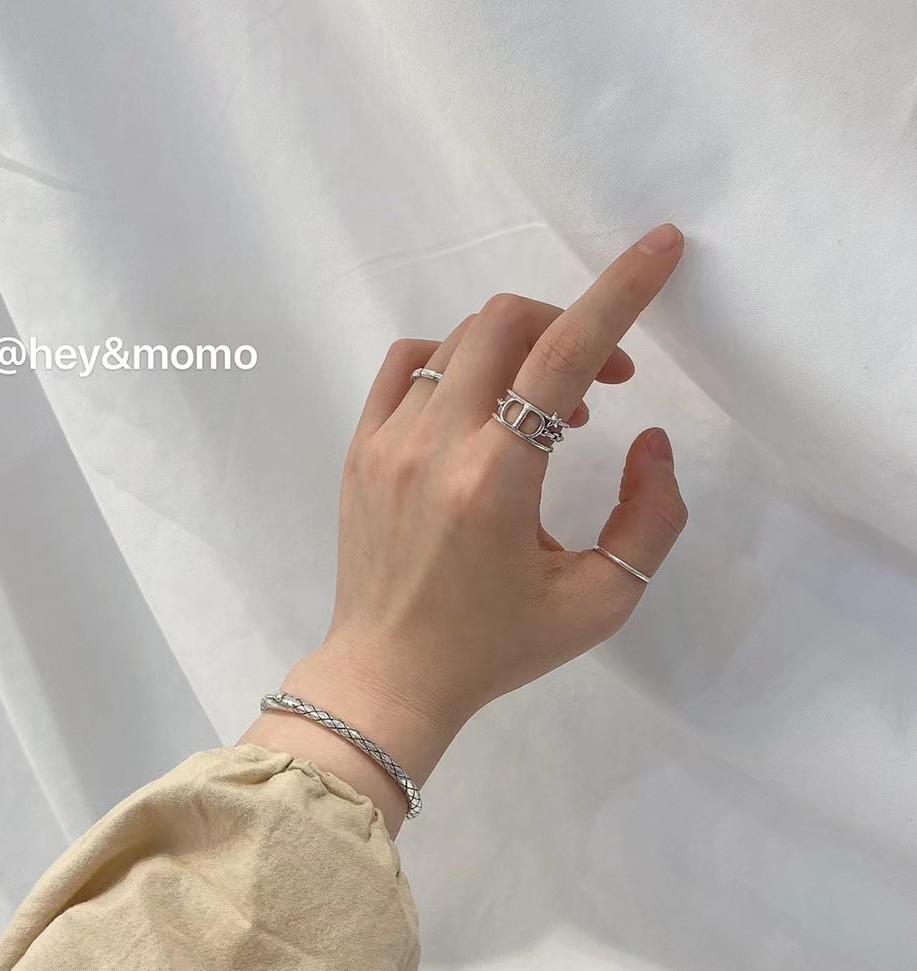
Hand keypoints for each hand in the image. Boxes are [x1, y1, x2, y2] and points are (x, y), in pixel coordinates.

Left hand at [242, 223, 688, 833]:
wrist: (389, 673)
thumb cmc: (497, 647)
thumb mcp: (599, 603)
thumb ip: (650, 518)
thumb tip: (651, 438)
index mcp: (494, 481)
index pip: (564, 354)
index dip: (620, 292)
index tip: (659, 248)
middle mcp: (434, 445)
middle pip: (506, 322)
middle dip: (571, 324)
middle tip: (603, 384)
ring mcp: (386, 441)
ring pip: (459, 337)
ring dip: (518, 347)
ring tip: (545, 411)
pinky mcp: (360, 448)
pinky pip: (407, 362)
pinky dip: (456, 359)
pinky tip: (478, 402)